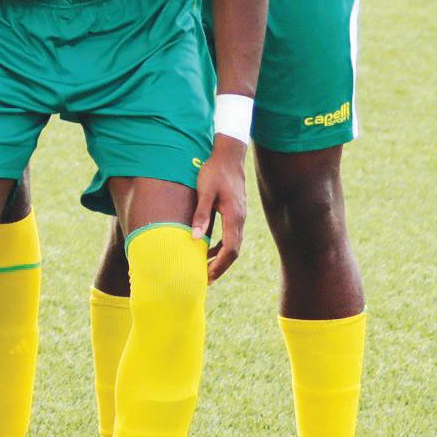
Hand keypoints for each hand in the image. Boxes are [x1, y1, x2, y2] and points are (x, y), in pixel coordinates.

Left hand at [193, 135, 247, 281]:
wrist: (229, 156)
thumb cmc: (214, 172)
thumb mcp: (205, 191)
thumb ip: (201, 214)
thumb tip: (195, 237)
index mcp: (234, 217)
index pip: (231, 249)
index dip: (220, 265)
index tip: (208, 276)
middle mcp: (240, 220)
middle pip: (234, 251)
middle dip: (221, 266)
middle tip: (205, 279)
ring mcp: (239, 217)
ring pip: (233, 245)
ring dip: (221, 258)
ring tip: (205, 269)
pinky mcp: (235, 213)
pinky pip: (231, 236)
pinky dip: (221, 246)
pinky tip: (207, 248)